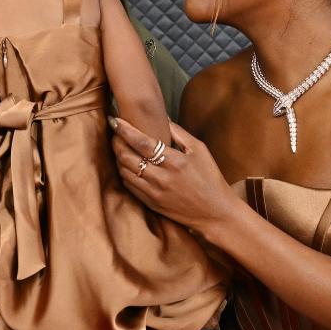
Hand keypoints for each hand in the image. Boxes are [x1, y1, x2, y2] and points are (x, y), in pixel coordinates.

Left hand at [109, 117, 239, 235]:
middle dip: (116, 142)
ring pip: (124, 171)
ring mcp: (154, 193)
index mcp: (175, 161)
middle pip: (127, 157)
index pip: (141, 142)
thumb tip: (162, 117)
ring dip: (118, 157)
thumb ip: (179, 133)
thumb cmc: (210, 178)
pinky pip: (129, 186)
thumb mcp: (200, 150)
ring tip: (119, 147)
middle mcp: (161, 178)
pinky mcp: (151, 204)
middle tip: (115, 133)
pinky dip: (124, 173)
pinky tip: (127, 165)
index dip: (124, 129)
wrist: (215, 212)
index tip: (115, 120)